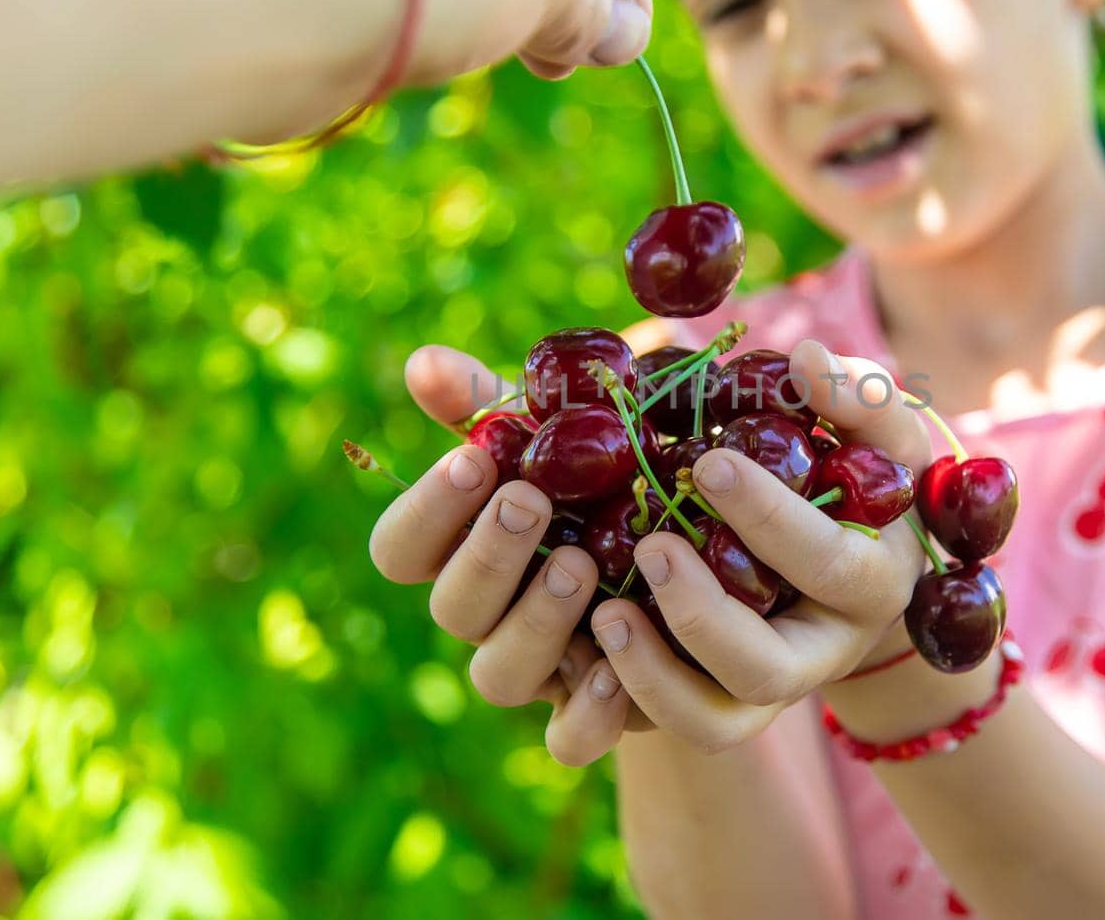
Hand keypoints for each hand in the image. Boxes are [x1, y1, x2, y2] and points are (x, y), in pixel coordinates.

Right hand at [367, 344, 646, 765]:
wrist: (703, 555)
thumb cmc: (607, 481)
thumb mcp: (562, 433)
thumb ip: (494, 404)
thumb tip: (424, 363)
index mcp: (463, 550)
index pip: (401, 547)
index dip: (427, 510)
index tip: (476, 458)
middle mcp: (489, 616)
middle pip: (451, 609)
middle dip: (486, 554)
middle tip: (530, 501)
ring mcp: (540, 669)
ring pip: (500, 674)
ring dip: (535, 620)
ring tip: (584, 565)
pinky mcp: (596, 711)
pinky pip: (569, 740)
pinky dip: (586, 714)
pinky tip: (617, 668)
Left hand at [586, 340, 933, 753]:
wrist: (850, 553)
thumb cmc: (860, 479)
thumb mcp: (878, 437)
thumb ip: (855, 396)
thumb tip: (805, 358)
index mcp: (870, 585)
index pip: (828, 564)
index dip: (771, 519)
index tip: (709, 461)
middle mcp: (820, 653)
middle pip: (766, 670)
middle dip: (702, 614)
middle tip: (651, 544)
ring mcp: (764, 689)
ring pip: (714, 724)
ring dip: (654, 676)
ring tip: (604, 610)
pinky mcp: (713, 703)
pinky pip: (671, 728)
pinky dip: (625, 699)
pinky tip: (587, 637)